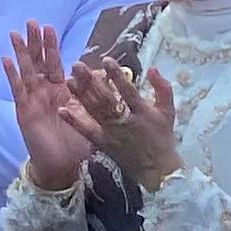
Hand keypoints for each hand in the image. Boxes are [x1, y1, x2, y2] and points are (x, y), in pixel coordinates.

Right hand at [6, 22, 99, 191]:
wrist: (64, 167)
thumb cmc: (76, 144)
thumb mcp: (90, 116)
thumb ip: (94, 96)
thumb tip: (103, 75)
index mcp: (60, 92)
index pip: (54, 64)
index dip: (51, 46)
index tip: (49, 28)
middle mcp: (44, 92)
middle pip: (38, 62)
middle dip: (35, 43)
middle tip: (32, 22)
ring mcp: (32, 100)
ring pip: (26, 71)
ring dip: (21, 53)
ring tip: (15, 34)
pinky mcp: (24, 111)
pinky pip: (18, 90)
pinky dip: (12, 75)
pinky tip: (6, 60)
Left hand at [73, 54, 181, 188]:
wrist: (158, 171)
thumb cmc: (162, 137)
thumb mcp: (168, 112)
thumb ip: (163, 89)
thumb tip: (152, 68)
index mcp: (143, 113)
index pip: (129, 92)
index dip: (117, 77)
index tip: (106, 60)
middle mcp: (125, 123)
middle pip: (106, 100)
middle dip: (91, 82)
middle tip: (77, 65)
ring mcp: (112, 134)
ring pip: (94, 112)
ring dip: (80, 96)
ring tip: (69, 80)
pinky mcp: (103, 144)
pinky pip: (87, 132)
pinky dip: (74, 121)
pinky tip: (62, 110)